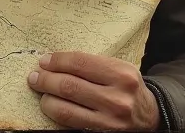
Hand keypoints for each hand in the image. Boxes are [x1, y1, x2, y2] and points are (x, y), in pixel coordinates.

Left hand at [27, 51, 160, 130]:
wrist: (149, 118)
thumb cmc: (128, 88)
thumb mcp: (120, 69)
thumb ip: (94, 65)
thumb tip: (56, 61)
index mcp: (122, 74)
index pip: (80, 63)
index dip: (57, 61)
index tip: (44, 61)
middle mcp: (117, 98)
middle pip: (69, 85)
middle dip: (46, 79)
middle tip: (35, 76)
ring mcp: (109, 121)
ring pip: (65, 108)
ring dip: (46, 98)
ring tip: (40, 91)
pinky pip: (70, 124)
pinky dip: (56, 114)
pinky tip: (51, 106)